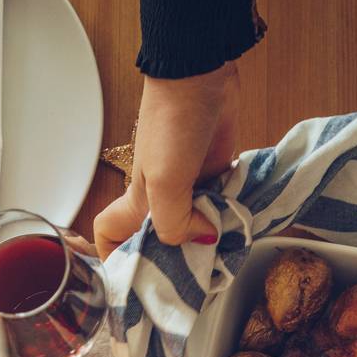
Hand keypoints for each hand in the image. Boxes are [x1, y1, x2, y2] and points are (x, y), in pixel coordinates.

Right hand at [93, 63, 238, 258]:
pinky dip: (233, 213)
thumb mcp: (164, 183)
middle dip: (179, 258)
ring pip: (197, 224)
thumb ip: (175, 223)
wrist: (200, 77)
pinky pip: (223, 204)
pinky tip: (246, 223)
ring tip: (232, 251)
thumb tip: (204, 239)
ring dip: (214, 235)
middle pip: (162, 240)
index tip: (139, 279)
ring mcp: (190, 185)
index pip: (110, 237)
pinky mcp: (217, 173)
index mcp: (136, 201)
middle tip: (202, 274)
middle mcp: (160, 197)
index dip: (116, 258)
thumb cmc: (171, 125)